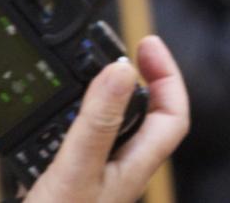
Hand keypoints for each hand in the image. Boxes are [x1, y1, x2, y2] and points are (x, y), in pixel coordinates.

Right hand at [26, 36, 188, 202]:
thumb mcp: (77, 169)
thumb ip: (99, 121)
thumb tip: (122, 70)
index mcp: (135, 166)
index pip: (174, 114)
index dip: (169, 76)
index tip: (149, 43)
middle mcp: (121, 171)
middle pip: (148, 117)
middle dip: (142, 80)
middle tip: (122, 50)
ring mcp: (96, 179)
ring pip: (114, 129)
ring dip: (106, 99)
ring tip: (89, 73)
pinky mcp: (69, 186)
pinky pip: (82, 144)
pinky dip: (73, 122)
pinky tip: (54, 116)